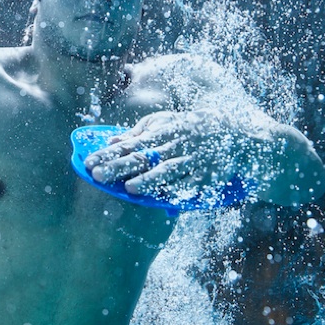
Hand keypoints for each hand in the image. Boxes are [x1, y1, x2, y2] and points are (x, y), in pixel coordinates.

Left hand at [83, 110, 248, 198]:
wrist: (236, 135)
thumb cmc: (191, 130)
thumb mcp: (166, 123)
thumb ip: (139, 132)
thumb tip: (113, 141)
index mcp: (163, 132)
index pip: (130, 144)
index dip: (109, 154)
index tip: (88, 162)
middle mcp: (175, 146)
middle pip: (144, 157)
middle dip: (120, 166)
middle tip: (97, 174)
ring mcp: (193, 161)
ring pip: (169, 171)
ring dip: (150, 180)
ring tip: (130, 188)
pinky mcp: (209, 177)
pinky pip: (192, 185)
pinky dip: (179, 192)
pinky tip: (165, 200)